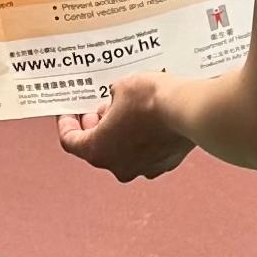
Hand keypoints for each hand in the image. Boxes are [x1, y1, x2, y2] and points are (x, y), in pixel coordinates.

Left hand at [59, 75, 191, 180]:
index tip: (68, 112)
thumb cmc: (151, 100)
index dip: (66, 124)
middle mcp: (118, 166)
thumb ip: (111, 98)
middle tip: (100, 107)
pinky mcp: (164, 165)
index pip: (70, 141)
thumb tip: (115, 101)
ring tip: (126, 110)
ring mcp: (142, 169)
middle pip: (97, 147)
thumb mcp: (121, 87)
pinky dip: (142, 138)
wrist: (190, 111)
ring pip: (123, 151)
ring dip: (120, 133)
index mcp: (98, 150)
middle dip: (96, 126)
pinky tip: (148, 119)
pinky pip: (146, 152)